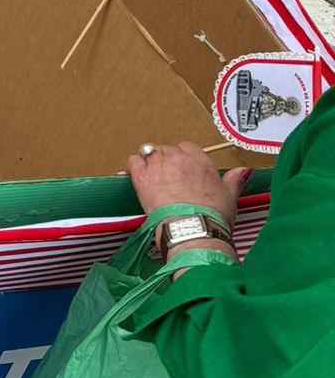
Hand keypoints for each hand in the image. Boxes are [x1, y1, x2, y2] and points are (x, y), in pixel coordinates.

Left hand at [127, 141, 251, 232]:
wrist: (193, 229)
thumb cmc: (212, 216)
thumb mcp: (230, 196)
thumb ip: (234, 179)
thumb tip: (243, 171)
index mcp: (199, 160)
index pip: (186, 148)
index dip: (183, 159)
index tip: (183, 170)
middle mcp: (177, 158)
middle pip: (167, 150)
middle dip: (167, 161)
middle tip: (169, 179)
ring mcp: (158, 166)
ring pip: (150, 152)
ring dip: (151, 162)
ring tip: (154, 178)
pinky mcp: (142, 177)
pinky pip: (133, 161)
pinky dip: (135, 166)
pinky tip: (139, 175)